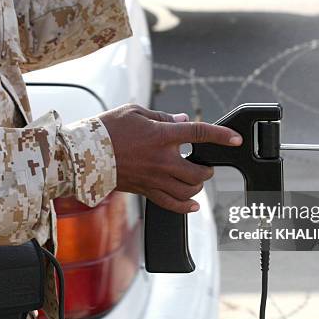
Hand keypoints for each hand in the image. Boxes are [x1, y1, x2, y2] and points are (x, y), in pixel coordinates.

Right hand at [100, 104, 241, 212]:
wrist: (83, 154)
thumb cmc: (107, 129)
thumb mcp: (135, 112)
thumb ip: (163, 117)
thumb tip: (183, 120)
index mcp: (161, 135)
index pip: (199, 134)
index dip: (221, 136)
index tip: (235, 139)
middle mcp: (162, 159)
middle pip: (198, 171)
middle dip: (208, 169)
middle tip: (206, 165)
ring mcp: (154, 178)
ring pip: (188, 189)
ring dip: (198, 185)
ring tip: (197, 179)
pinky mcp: (145, 190)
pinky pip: (171, 204)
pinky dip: (186, 206)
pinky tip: (193, 205)